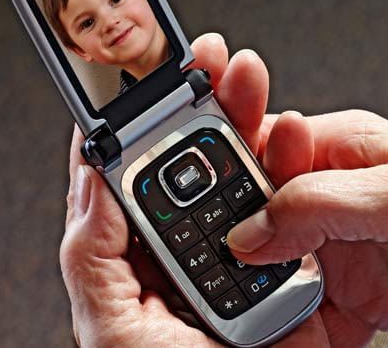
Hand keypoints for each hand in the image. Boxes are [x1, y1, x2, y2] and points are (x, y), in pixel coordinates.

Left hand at [59, 33, 327, 346]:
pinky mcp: (287, 268)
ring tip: (255, 92)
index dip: (139, 121)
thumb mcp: (113, 333)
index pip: (134, 175)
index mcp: (140, 258)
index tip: (150, 77)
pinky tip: (294, 144)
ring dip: (254, 128)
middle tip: (213, 65)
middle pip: (194, 163)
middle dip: (205, 106)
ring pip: (247, 176)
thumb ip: (93, 258)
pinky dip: (296, 174)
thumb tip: (91, 181)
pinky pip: (293, 211)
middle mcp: (192, 248)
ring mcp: (242, 254)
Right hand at [229, 110, 387, 345]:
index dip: (230, 172)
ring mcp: (338, 242)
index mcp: (339, 147)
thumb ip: (318, 205)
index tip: (205, 203)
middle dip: (239, 239)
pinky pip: (304, 305)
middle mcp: (332, 193)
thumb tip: (252, 228)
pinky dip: (293, 323)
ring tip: (253, 305)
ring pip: (275, 263)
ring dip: (263, 287)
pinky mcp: (351, 285)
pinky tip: (291, 331)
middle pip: (260, 211)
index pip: (263, 149)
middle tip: (224, 263)